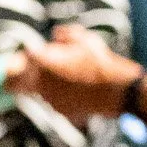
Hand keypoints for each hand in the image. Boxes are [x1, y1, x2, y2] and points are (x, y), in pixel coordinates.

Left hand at [22, 25, 142, 121]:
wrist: (121, 92)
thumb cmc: (104, 63)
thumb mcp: (88, 40)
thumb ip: (67, 34)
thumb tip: (56, 34)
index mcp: (42, 61)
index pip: (26, 56)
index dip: (33, 55)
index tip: (38, 54)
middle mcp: (40, 82)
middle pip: (25, 79)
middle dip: (33, 75)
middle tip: (52, 72)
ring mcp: (50, 100)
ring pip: (43, 91)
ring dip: (51, 86)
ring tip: (76, 81)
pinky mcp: (62, 112)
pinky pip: (58, 103)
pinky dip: (66, 99)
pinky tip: (83, 94)